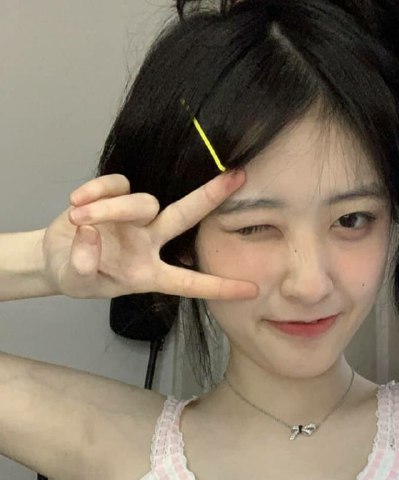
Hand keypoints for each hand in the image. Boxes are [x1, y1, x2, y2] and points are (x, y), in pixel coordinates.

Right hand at [42, 171, 258, 300]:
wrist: (53, 256)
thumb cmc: (76, 275)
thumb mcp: (76, 282)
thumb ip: (83, 266)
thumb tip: (90, 236)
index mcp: (150, 274)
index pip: (190, 282)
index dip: (220, 287)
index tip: (252, 290)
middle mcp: (150, 243)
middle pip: (185, 216)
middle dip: (210, 197)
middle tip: (237, 177)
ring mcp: (135, 218)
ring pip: (142, 202)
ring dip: (109, 209)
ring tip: (78, 218)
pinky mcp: (115, 195)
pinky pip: (116, 185)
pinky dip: (96, 191)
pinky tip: (75, 202)